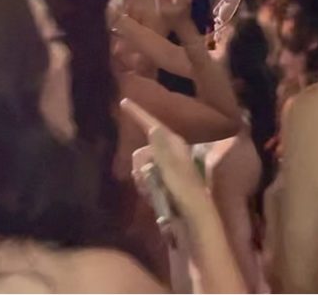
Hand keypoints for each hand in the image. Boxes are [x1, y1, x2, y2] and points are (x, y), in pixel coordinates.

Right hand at [122, 99, 207, 213]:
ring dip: (142, 179)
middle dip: (140, 164)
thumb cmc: (186, 191)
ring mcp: (165, 168)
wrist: (194, 217)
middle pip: (141, 150)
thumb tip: (154, 127)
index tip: (124, 101)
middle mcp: (169, 152)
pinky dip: (145, 187)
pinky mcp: (161, 182)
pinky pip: (143, 179)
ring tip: (154, 190)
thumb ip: (161, 148)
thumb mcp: (173, 169)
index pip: (153, 124)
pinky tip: (153, 196)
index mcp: (174, 144)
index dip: (138, 113)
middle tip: (148, 177)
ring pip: (140, 167)